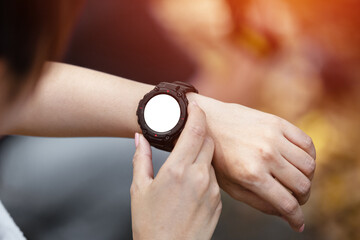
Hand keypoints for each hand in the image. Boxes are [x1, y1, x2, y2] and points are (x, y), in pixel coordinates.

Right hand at [131, 102, 221, 239]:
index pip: (196, 131)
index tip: (195, 106)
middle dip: (201, 131)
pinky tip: (192, 180)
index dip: (197, 114)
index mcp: (178, 170)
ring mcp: (212, 189)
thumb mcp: (139, 189)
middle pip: (209, 141)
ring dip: (203, 152)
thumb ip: (140, 159)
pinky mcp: (219, 201)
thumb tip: (139, 139)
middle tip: (190, 128)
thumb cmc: (150, 224)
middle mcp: (199, 176)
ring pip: (213, 159)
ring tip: (188, 158)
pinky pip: (215, 178)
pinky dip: (205, 171)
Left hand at [188, 94, 315, 231]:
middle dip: (302, 199)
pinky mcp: (277, 123)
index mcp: (251, 175)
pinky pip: (307, 143)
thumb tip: (285, 214)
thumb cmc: (217, 158)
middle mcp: (266, 156)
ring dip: (307, 178)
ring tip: (296, 180)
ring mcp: (273, 137)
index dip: (296, 218)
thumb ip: (258, 202)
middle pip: (302, 185)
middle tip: (296, 199)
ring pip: (309, 165)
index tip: (298, 224)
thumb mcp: (231, 186)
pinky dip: (310, 156)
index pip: (287, 203)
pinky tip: (299, 161)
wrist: (208, 123)